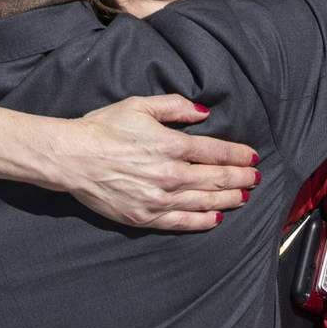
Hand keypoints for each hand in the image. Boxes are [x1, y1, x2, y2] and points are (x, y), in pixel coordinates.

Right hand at [43, 95, 258, 230]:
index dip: (238, 155)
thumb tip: (203, 113)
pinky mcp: (144, 217)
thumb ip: (174, 107)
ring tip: (243, 197)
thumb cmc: (102, 128)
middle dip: (240, 178)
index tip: (251, 156)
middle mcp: (170, 175)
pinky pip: (182, 222)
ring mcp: (158, 199)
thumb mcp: (138, 105)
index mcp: (171, 145)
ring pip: (204, 202)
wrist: (71, 157)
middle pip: (216, 179)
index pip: (216, 152)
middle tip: (255, 178)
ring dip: (228, 199)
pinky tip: (216, 218)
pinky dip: (202, 221)